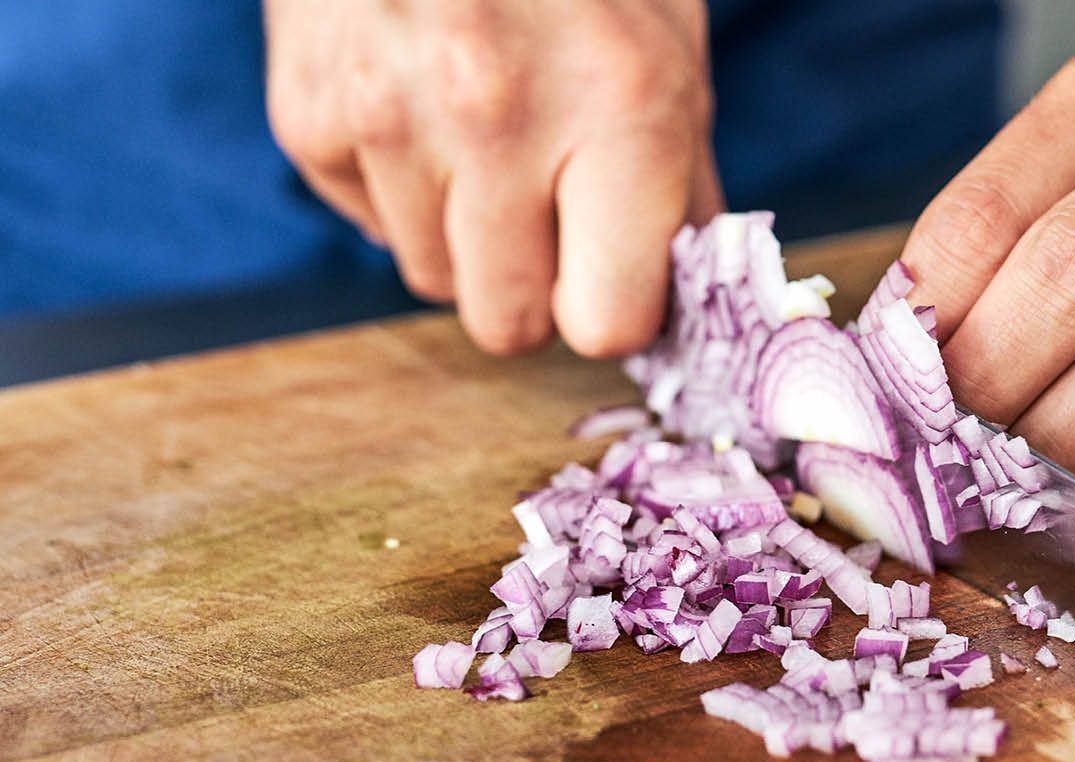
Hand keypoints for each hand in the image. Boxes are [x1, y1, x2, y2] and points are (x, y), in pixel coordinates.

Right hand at [264, 0, 721, 355]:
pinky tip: (421, 103)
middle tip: (546, 214)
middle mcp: (498, 118)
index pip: (606, 322)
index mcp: (622, 109)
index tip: (613, 281)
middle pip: (507, 324)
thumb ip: (681, 184)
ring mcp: (389, 116)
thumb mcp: (668, 45)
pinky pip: (370, 223)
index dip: (613, 309)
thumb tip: (686, 296)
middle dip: (534, 287)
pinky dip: (400, 187)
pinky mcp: (310, 115)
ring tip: (481, 131)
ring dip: (465, 235)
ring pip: (433, 280)